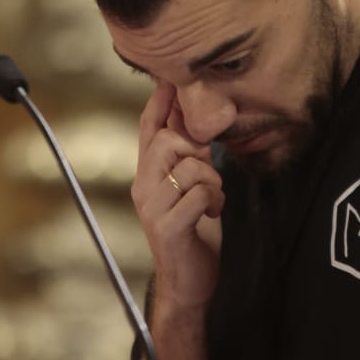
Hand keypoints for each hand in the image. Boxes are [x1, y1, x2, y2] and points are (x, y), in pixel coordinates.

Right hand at [132, 82, 224, 311]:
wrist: (189, 282)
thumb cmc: (194, 230)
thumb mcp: (193, 186)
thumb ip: (193, 156)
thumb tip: (201, 121)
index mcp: (148, 173)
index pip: (150, 128)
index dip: (159, 101)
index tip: (169, 77)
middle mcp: (143, 186)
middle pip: (168, 141)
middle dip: (198, 149)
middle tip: (209, 170)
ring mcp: (152, 207)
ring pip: (189, 167)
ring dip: (213, 181)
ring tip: (212, 198)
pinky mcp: (167, 228)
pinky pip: (199, 194)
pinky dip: (215, 201)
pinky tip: (211, 213)